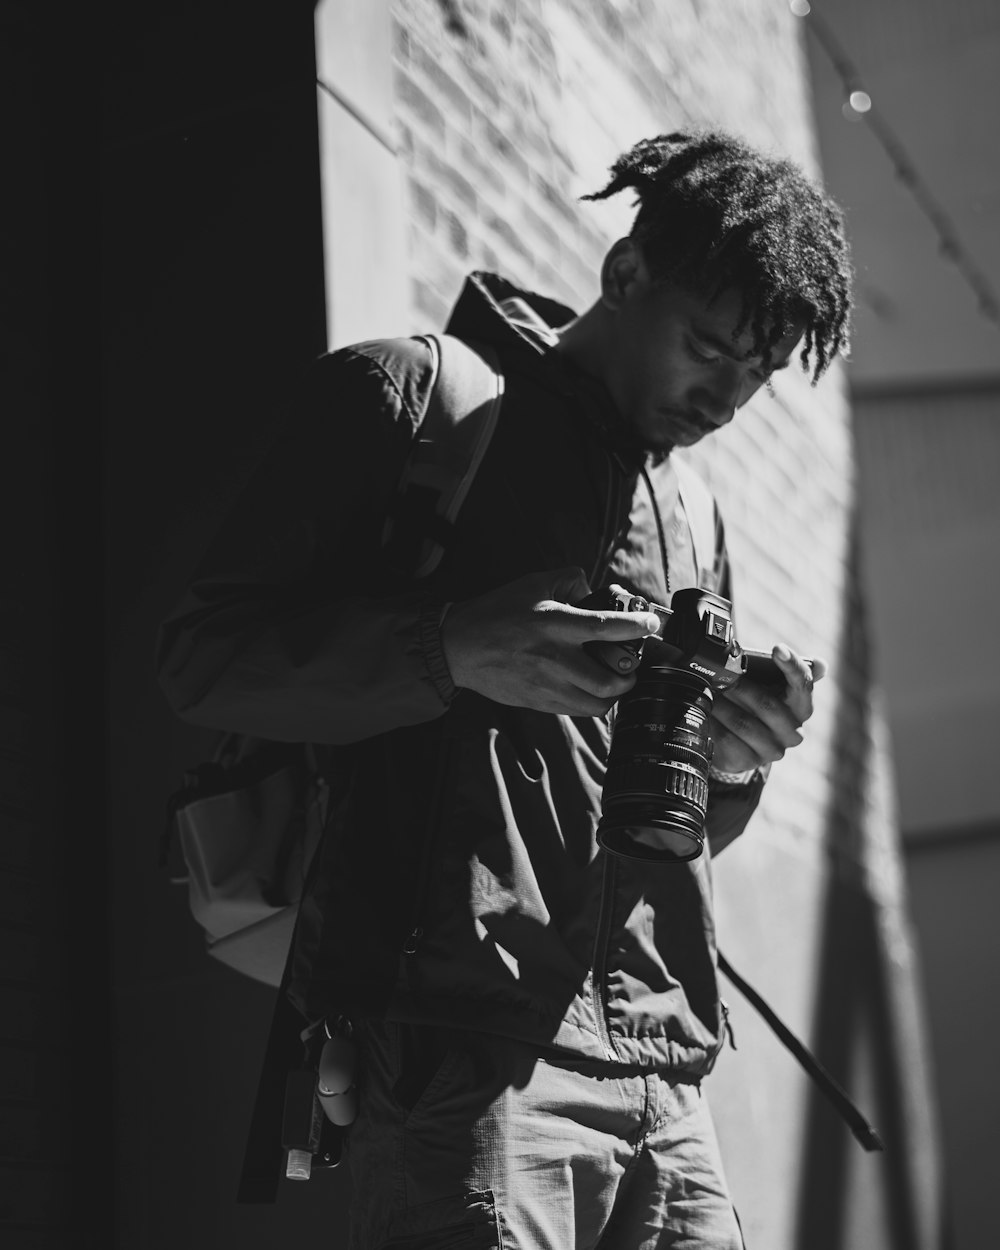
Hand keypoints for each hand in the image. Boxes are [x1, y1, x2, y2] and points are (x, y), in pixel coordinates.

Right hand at [441, 568, 662, 715]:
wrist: (460, 647)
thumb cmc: (497, 612)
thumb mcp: (533, 583)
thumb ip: (570, 581)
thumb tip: (596, 592)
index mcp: (554, 623)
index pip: (606, 627)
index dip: (636, 627)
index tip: (652, 625)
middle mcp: (554, 657)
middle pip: (609, 680)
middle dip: (630, 676)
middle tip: (631, 665)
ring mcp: (546, 685)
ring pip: (597, 704)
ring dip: (614, 694)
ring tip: (615, 681)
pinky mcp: (539, 702)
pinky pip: (577, 711)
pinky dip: (593, 704)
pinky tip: (592, 690)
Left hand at [708, 645, 827, 774]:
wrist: (740, 745)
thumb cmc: (756, 705)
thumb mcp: (769, 687)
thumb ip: (786, 671)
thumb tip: (822, 665)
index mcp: (802, 707)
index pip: (803, 684)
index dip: (791, 666)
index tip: (778, 648)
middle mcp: (793, 732)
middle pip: (767, 705)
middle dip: (741, 687)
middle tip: (720, 675)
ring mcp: (772, 750)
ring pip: (743, 723)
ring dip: (722, 704)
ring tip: (706, 690)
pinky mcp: (749, 761)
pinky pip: (727, 739)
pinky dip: (713, 723)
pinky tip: (704, 712)